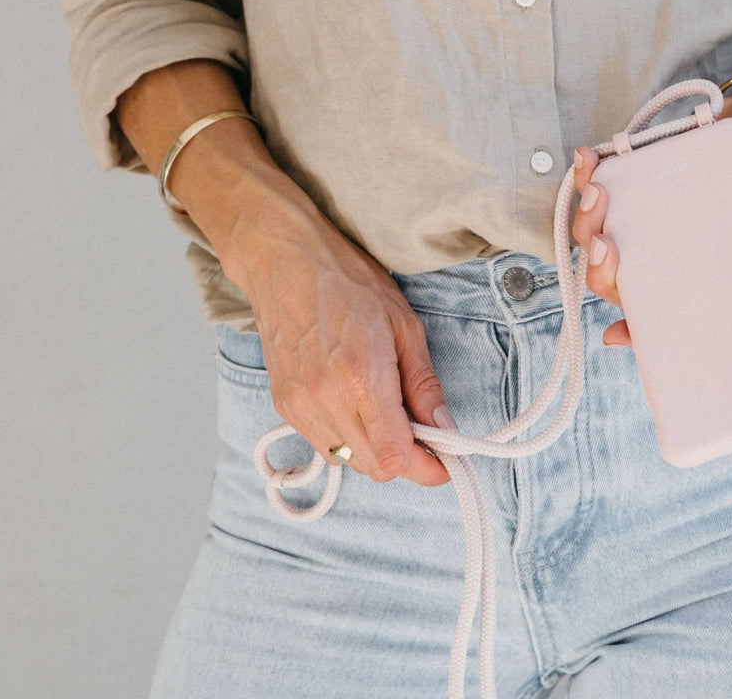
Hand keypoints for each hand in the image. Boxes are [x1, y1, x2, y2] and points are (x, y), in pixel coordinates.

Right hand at [219, 186, 453, 486]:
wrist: (286, 262)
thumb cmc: (349, 282)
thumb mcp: (404, 325)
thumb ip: (424, 384)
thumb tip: (446, 428)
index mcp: (361, 377)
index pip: (396, 456)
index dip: (428, 469)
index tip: (448, 462)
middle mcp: (326, 400)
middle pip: (374, 468)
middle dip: (407, 460)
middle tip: (426, 432)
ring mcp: (299, 406)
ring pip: (349, 462)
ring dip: (377, 450)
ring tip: (391, 412)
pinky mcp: (284, 406)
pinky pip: (324, 445)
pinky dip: (350, 438)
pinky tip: (359, 405)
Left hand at [570, 42, 731, 346]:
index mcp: (700, 263)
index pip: (664, 306)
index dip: (637, 328)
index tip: (615, 335)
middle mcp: (667, 247)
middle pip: (619, 275)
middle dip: (601, 268)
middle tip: (605, 244)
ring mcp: (647, 216)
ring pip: (600, 234)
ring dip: (588, 221)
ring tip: (597, 192)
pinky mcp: (637, 180)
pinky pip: (604, 187)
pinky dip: (590, 176)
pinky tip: (590, 158)